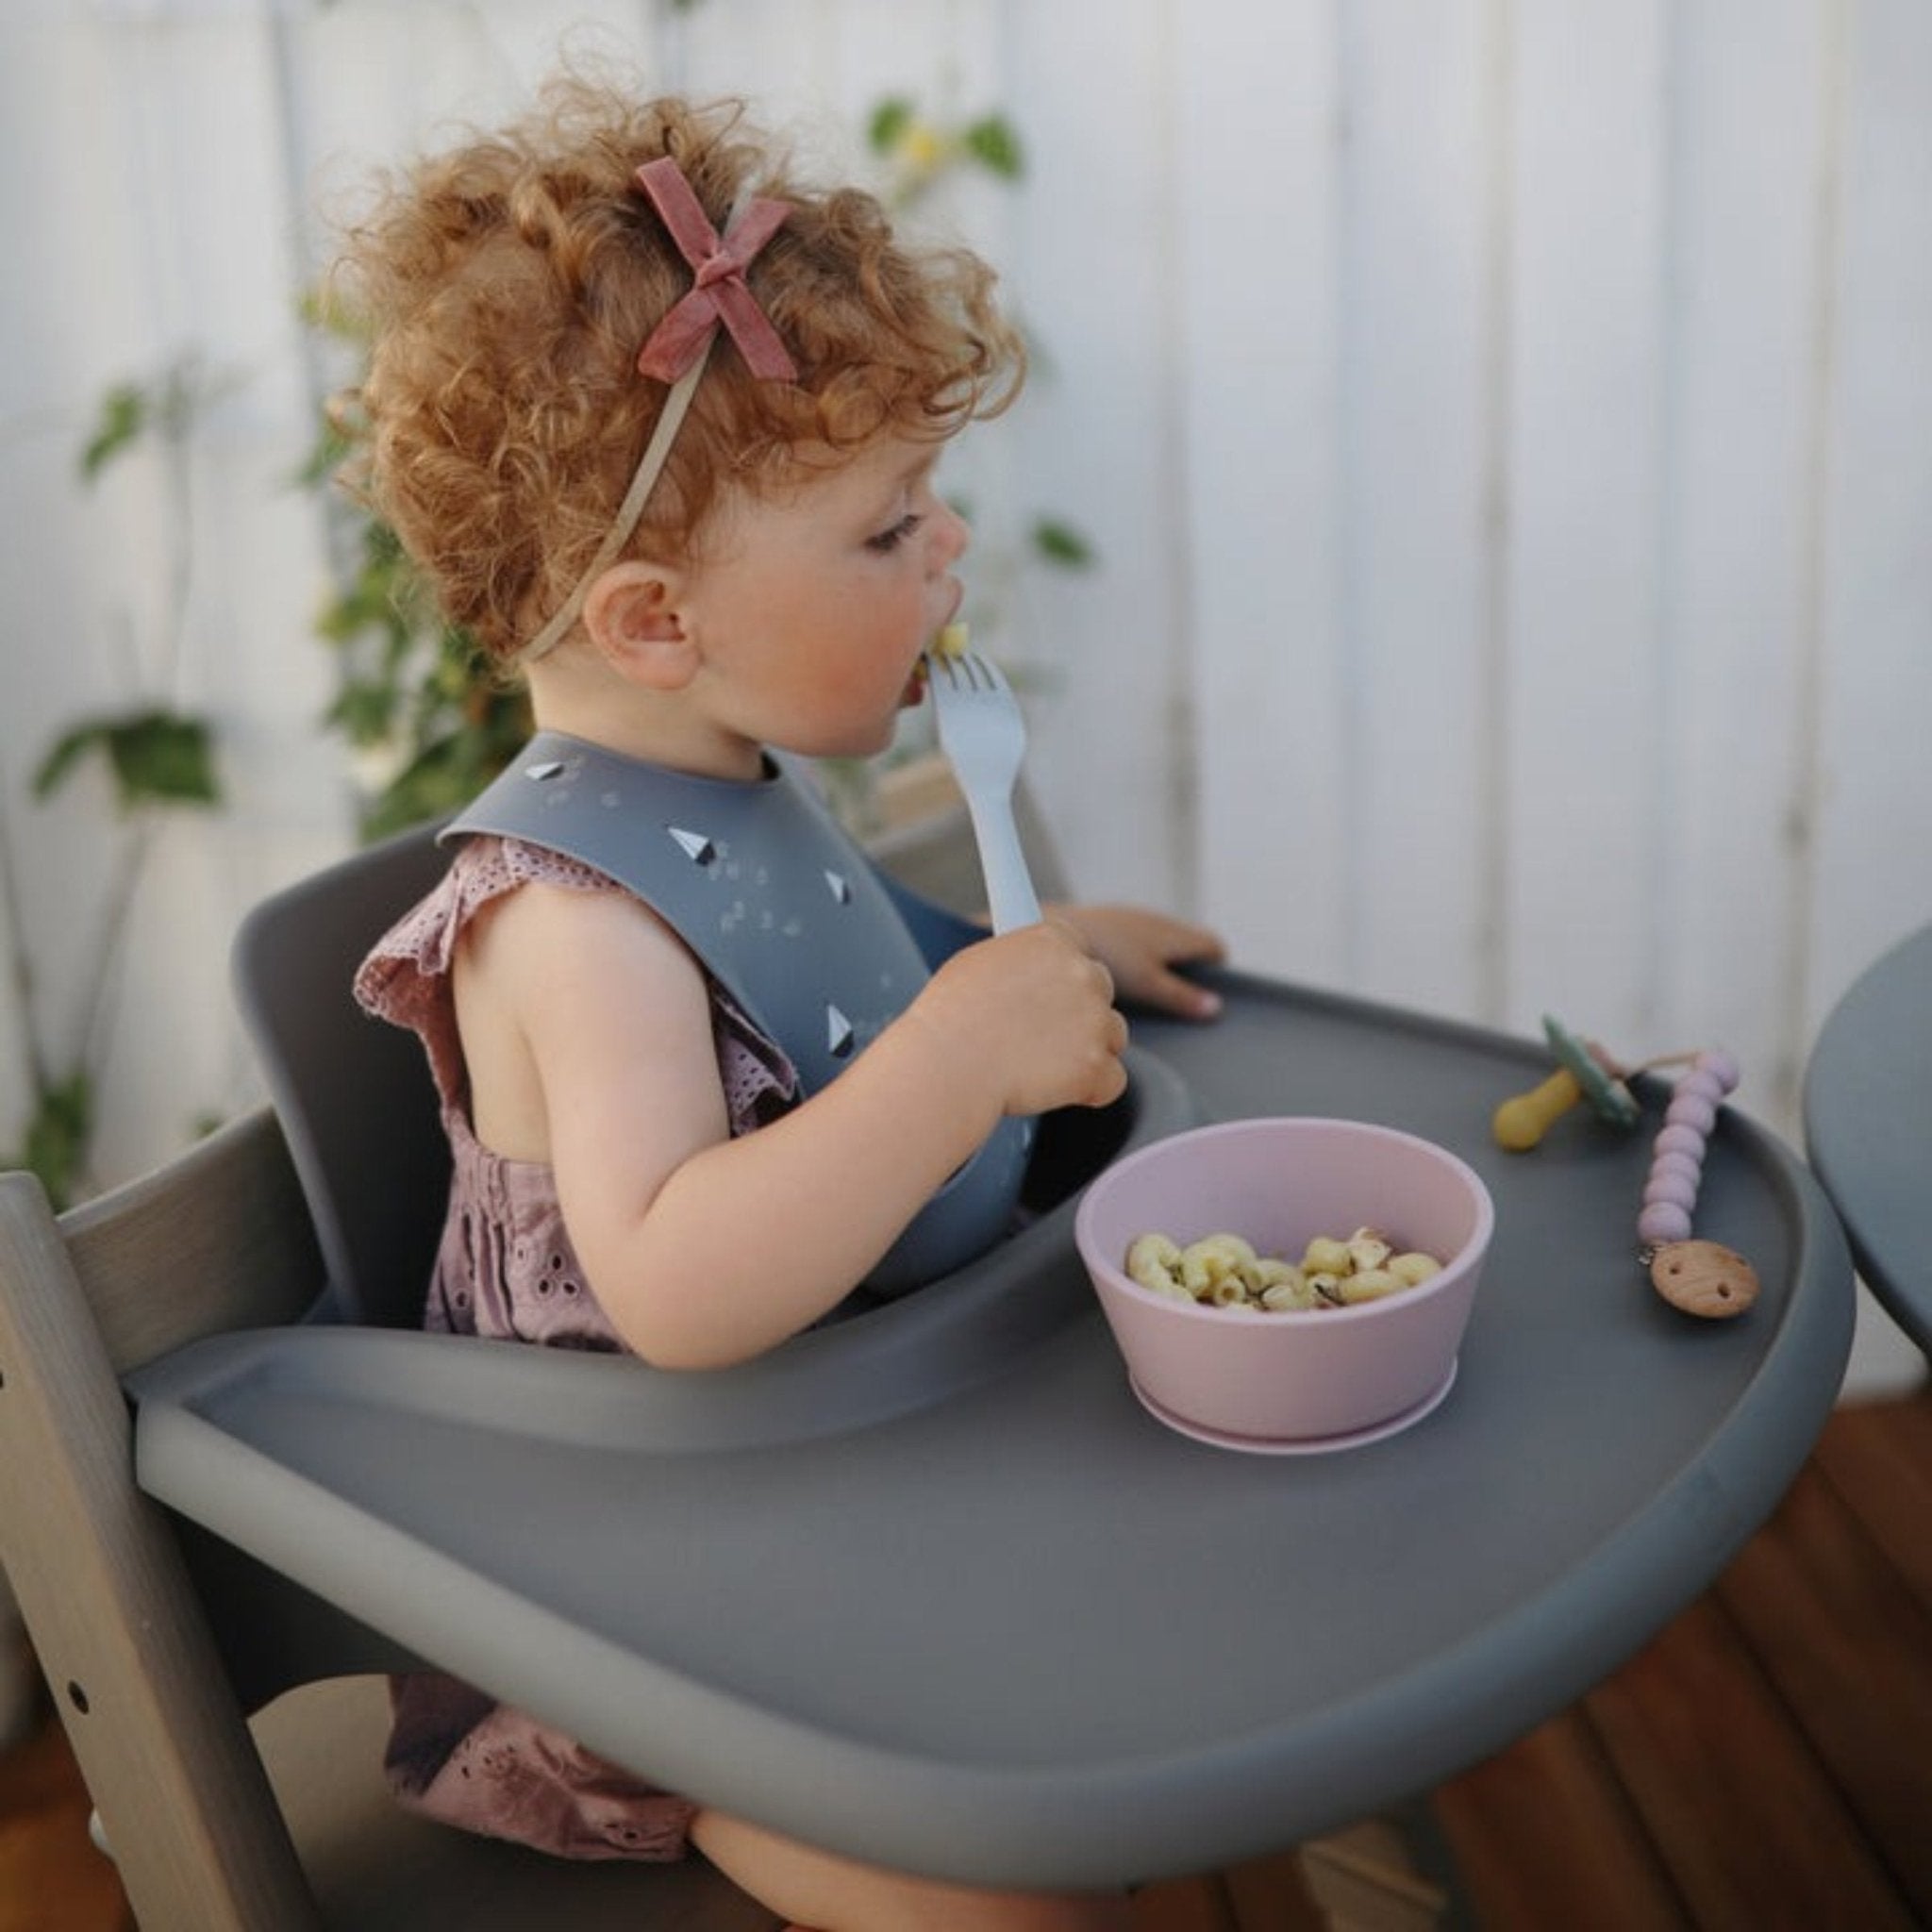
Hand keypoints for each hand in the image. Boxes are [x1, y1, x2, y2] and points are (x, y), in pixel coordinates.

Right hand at [907, 919, 1128, 1117]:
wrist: (944, 1065)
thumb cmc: (948, 1018)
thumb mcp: (978, 966)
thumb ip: (1019, 964)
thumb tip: (1031, 975)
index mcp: (1053, 940)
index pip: (1080, 950)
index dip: (1066, 978)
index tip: (1055, 996)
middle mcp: (1082, 973)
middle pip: (1101, 992)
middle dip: (1081, 1015)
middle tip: (1044, 1038)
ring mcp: (1094, 1020)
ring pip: (1112, 1037)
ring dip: (1087, 1052)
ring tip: (1041, 1067)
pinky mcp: (1097, 1065)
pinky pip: (1112, 1081)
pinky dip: (1090, 1091)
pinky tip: (1054, 1090)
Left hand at [1051, 903, 1226, 1020]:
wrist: (1050, 927)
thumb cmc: (1103, 955)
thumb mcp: (1148, 984)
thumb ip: (1182, 996)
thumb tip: (1216, 1008)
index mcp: (1174, 934)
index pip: (1212, 946)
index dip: (1218, 970)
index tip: (1213, 993)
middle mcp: (1156, 922)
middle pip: (1187, 944)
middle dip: (1189, 970)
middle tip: (1182, 1001)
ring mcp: (1130, 921)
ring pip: (1159, 943)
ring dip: (1160, 965)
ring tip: (1146, 995)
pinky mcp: (1105, 925)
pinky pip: (1133, 943)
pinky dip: (1134, 960)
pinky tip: (1114, 979)